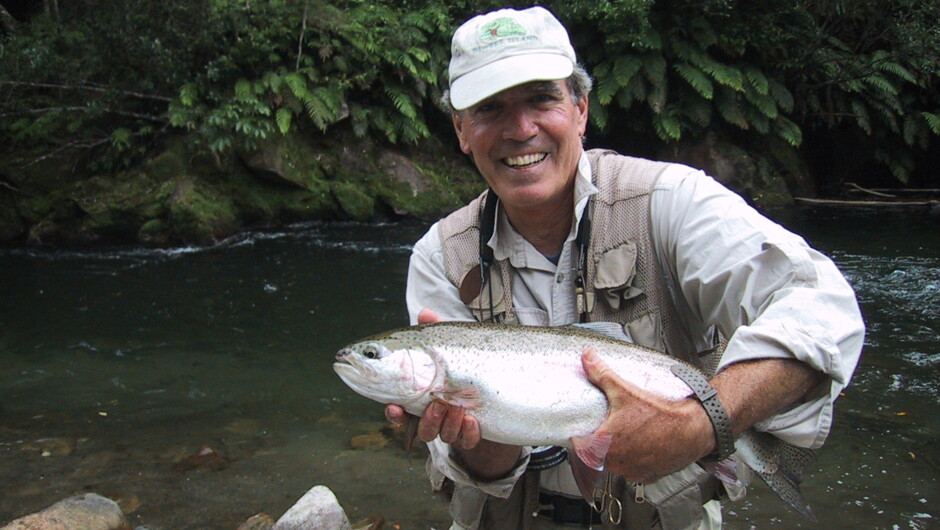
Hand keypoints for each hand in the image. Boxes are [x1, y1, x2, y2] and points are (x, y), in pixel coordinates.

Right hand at [384, 308, 481, 449]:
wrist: (500, 386)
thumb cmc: (464, 363)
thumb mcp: (450, 345)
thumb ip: (435, 331)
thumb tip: (425, 313)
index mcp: (422, 397)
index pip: (401, 410)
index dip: (394, 413)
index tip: (394, 407)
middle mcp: (435, 415)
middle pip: (422, 428)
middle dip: (427, 420)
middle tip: (436, 404)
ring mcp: (454, 425)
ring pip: (443, 435)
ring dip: (448, 423)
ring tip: (458, 407)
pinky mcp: (473, 433)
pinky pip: (467, 441)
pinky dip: (468, 433)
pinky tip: (472, 419)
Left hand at [581, 348, 714, 482]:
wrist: (693, 429)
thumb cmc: (661, 414)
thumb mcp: (625, 390)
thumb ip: (601, 374)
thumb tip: (586, 357)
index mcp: (605, 444)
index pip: (581, 446)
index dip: (583, 436)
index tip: (588, 428)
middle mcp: (617, 463)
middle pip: (599, 454)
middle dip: (603, 441)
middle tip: (612, 426)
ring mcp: (633, 472)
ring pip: (617, 463)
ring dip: (619, 452)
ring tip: (628, 434)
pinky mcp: (648, 477)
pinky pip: (635, 470)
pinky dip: (636, 460)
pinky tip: (642, 446)